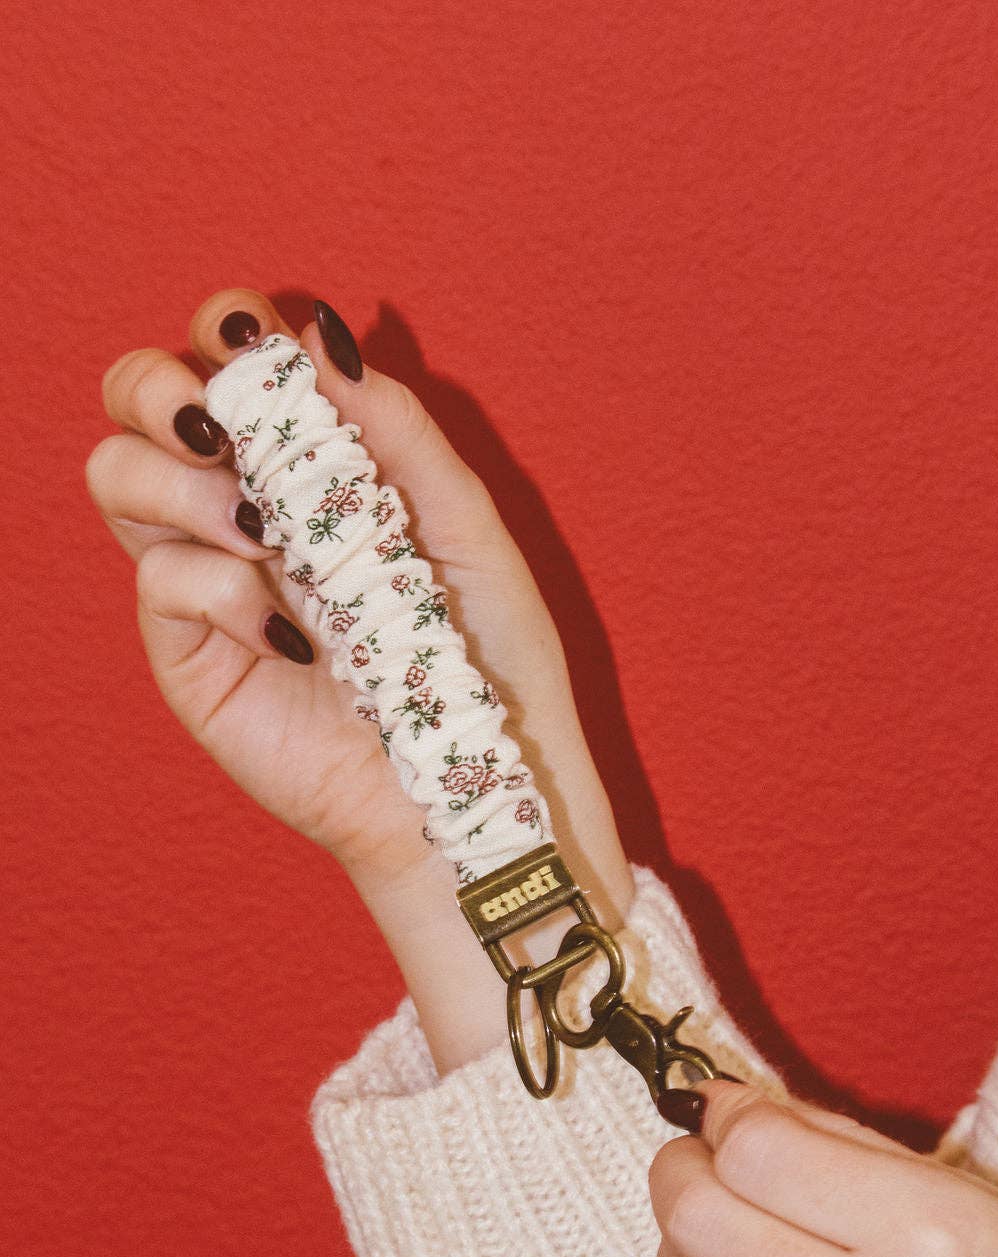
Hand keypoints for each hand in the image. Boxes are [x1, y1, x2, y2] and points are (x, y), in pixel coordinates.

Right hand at [87, 290, 634, 1067]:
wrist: (471, 785)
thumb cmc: (483, 657)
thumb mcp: (464, 525)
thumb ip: (399, 431)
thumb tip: (322, 336)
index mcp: (310, 464)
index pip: (228, 362)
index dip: (224, 329)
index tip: (261, 345)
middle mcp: (243, 506)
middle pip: (134, 398)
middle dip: (158, 384)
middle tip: (221, 425)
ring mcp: (208, 579)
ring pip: (113, 476)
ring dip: (178, 480)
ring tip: (263, 530)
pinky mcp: (190, 656)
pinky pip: (161, 582)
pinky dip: (224, 589)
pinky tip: (293, 633)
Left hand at [649, 1081, 997, 1256]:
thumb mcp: (963, 1202)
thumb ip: (839, 1144)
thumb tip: (726, 1109)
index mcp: (926, 1240)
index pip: (755, 1152)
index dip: (723, 1116)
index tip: (722, 1112)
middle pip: (695, 1221)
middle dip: (680, 1171)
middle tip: (698, 1161)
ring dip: (691, 1248)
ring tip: (731, 1233)